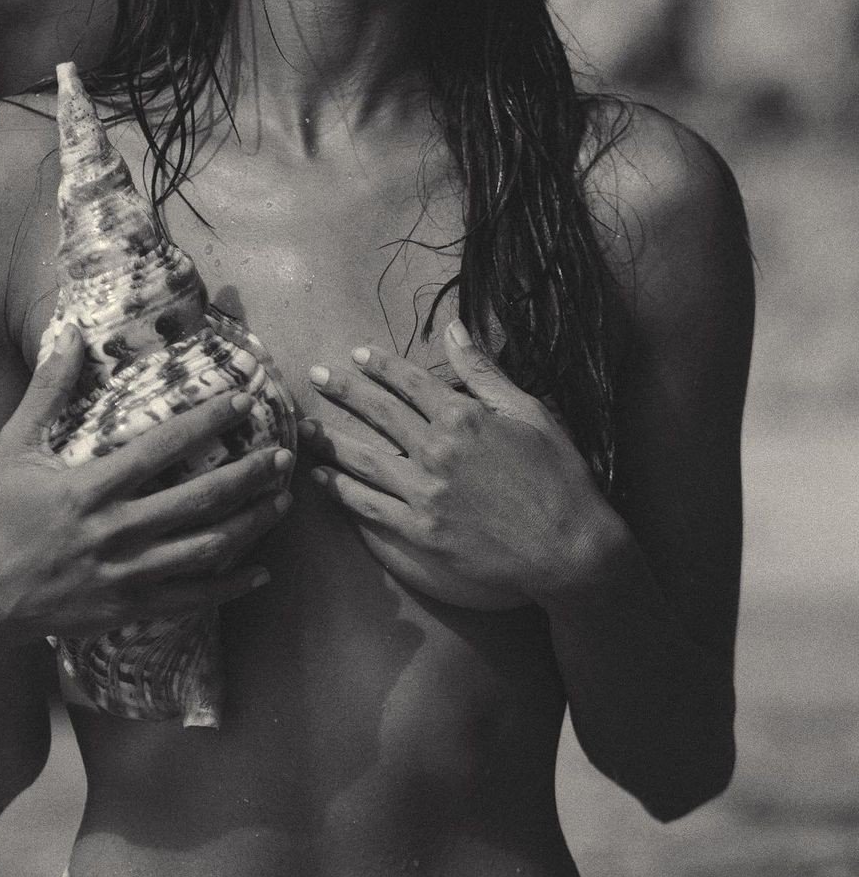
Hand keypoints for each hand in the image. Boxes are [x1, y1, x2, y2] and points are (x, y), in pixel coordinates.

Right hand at [0, 326, 291, 649]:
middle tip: (283, 455)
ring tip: (283, 500)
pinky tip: (262, 570)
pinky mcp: (130, 608)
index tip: (243, 399)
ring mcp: (125, 574)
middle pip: (197, 500)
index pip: (161, 448)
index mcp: (89, 489)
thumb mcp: (14, 448)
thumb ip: (46, 391)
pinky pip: (192, 597)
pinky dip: (232, 585)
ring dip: (250, 523)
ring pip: (205, 548)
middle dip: (247, 475)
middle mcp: (114, 532)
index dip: (206, 422)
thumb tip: (68, 333)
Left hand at [301, 320, 609, 610]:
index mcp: (464, 417)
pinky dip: (341, 490)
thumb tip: (455, 328)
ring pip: (364, 459)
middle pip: (379, 413)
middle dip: (344, 391)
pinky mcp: (420, 532)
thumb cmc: (559, 477)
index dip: (379, 365)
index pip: (410, 381)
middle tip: (315, 377)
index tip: (356, 355)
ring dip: (331, 440)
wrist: (571, 548)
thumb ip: (483, 372)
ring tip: (306, 426)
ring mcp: (425, 493)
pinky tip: (322, 478)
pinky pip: (369, 506)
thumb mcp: (530, 412)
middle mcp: (437, 450)